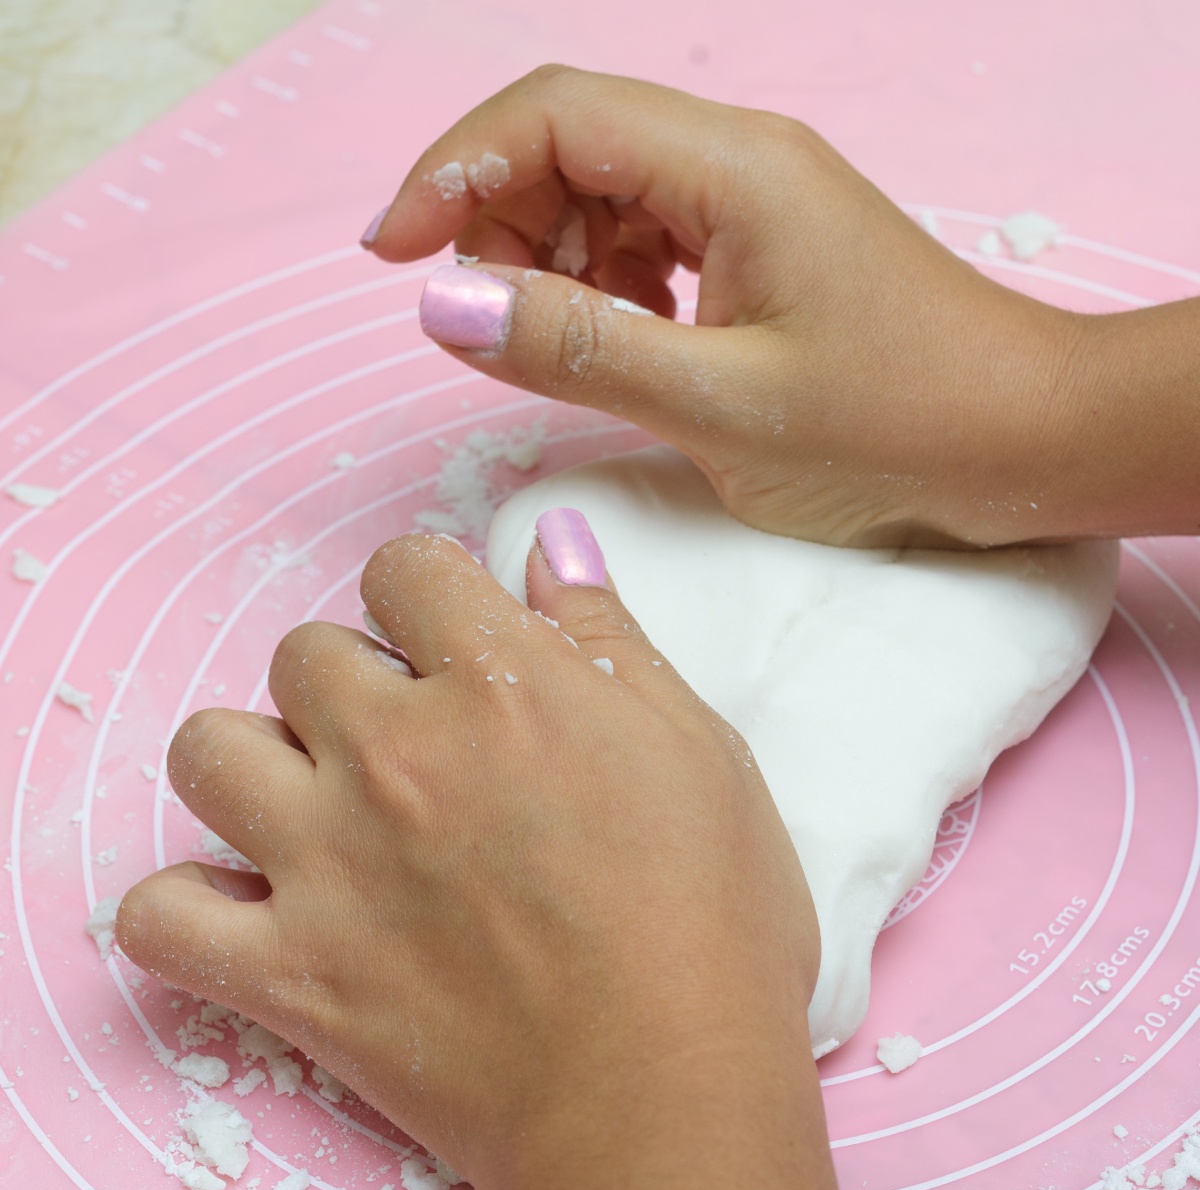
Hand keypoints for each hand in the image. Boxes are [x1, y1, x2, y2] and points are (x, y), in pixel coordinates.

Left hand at [117, 521, 894, 1189]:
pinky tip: (247, 912)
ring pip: (207, 752)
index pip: (406, 570)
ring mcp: (327, 863)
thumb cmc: (713, 931)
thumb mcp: (701, 755)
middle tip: (409, 748)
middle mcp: (395, 754)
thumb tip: (549, 548)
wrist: (663, 1100)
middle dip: (350, 683)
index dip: (431, 600)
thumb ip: (611, 641)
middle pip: (302, 653)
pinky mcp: (289, 973)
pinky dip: (187, 909)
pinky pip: (161, 916)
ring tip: (316, 810)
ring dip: (254, 765)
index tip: (455, 648)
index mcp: (499, 687)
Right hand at [363, 66, 1096, 548]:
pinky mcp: (763, 248)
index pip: (552, 116)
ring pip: (605, 194)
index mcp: (730, 168)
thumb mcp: (719, 405)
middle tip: (481, 326)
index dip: (453, 172)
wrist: (1026, 443)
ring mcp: (753, 201)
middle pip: (570, 145)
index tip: (392, 255)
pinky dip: (608, 289)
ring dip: (552, 263)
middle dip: (500, 224)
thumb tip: (442, 304)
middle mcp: (738, 160)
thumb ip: (577, 350)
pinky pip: (651, 241)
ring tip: (559, 349)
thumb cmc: (897, 427)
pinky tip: (622, 347)